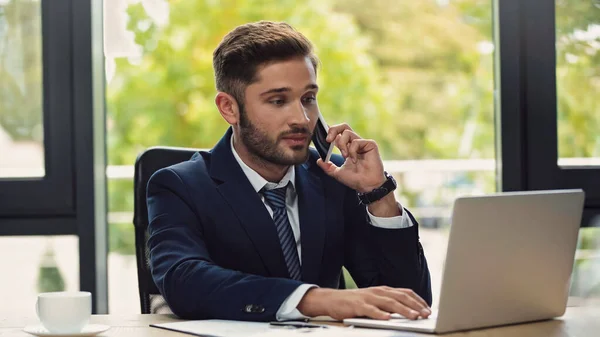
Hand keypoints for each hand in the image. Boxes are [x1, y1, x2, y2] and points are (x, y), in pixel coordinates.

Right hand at [297, 286, 430, 320]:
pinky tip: (388, 319)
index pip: (405, 293)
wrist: (332, 299)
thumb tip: (408, 311)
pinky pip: (370, 310)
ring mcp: (368, 298)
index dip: (418, 300)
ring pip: (389, 303)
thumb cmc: (355, 302)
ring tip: (413, 316)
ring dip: (403, 310)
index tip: (428, 308)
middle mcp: (378, 292)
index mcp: (384, 290)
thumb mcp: (374, 300)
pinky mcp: (358, 305)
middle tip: (426, 314)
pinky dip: (380, 314)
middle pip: (400, 297)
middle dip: (415, 306)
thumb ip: (389, 304)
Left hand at [316, 123, 385, 192]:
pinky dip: (352, 151)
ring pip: (347, 132)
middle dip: (333, 130)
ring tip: (344, 155)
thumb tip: (318, 160)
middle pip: (343, 127)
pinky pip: (356, 141)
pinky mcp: (370, 144)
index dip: (330, 132)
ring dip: (342, 144)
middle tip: (328, 140)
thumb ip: (327, 166)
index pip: (338, 134)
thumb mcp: (337, 173)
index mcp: (347, 147)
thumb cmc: (355, 180)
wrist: (367, 186)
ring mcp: (362, 143)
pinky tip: (354, 160)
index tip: (323, 137)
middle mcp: (355, 143)